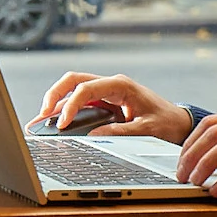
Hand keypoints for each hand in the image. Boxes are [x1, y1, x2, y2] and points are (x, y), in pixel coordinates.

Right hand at [29, 71, 194, 143]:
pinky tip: (52, 122)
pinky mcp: (103, 102)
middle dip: (54, 94)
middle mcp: (110, 84)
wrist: (177, 121)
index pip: (87, 88)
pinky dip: (64, 110)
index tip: (62, 124)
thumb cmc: (166, 122)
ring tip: (39, 120)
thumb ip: (121, 131)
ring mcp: (106, 92)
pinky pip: (79, 101)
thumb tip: (94, 137)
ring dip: (56, 102)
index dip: (71, 105)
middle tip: (41, 114)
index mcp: (121, 85)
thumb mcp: (146, 129)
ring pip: (73, 89)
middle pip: (73, 80)